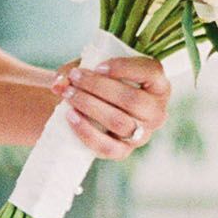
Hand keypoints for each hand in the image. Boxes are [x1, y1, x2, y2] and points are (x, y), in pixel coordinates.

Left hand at [54, 50, 169, 160]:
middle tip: (74, 78)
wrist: (88, 111)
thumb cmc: (96, 84)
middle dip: (99, 87)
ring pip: (119, 122)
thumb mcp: (90, 70)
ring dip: (90, 106)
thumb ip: (73, 72)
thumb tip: (59, 83)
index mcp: (158, 85)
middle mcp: (156, 111)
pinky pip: (107, 147)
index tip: (97, 65)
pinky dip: (86, 131)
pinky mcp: (124, 151)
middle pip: (132, 100)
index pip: (151, 71)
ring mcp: (142, 134)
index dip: (125, 68)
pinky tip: (71, 116)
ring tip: (68, 94)